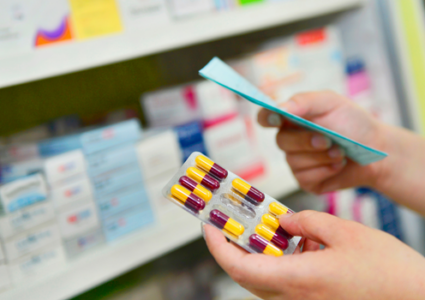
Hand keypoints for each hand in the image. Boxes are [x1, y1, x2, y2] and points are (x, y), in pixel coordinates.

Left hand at [204, 211, 424, 299]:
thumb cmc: (388, 273)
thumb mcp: (346, 232)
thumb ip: (308, 222)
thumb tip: (287, 221)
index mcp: (296, 280)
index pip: (237, 266)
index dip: (216, 244)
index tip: (208, 223)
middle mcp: (293, 299)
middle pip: (245, 274)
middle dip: (233, 245)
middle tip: (233, 221)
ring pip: (264, 279)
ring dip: (259, 253)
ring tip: (269, 227)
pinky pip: (284, 285)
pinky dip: (280, 262)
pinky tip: (298, 243)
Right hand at [257, 91, 388, 193]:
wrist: (376, 151)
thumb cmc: (354, 124)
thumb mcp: (332, 102)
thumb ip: (304, 101)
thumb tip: (279, 108)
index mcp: (292, 118)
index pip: (266, 117)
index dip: (266, 118)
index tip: (277, 119)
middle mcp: (290, 140)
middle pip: (281, 141)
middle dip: (306, 141)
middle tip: (328, 140)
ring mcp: (296, 161)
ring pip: (294, 161)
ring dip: (320, 157)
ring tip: (340, 153)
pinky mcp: (305, 180)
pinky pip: (304, 177)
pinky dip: (324, 171)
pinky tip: (337, 165)